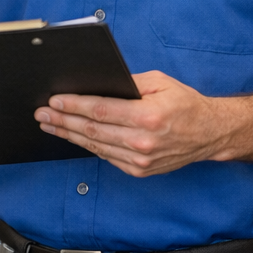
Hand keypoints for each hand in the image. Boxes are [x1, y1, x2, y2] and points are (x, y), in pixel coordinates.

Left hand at [34, 70, 237, 176]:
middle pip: (92, 131)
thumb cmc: (185, 104)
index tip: (54, 101)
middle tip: (42, 113)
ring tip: (50, 125)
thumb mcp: (160, 82)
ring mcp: (140, 160)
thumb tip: (97, 82)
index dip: (74, 106)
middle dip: (63, 120)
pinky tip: (73, 137)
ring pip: (95, 146)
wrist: (209, 134)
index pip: (100, 111)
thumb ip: (128, 82)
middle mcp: (143, 141)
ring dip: (69, 135)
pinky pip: (106, 156)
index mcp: (148, 116)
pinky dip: (88, 146)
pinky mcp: (139, 170)